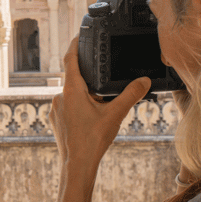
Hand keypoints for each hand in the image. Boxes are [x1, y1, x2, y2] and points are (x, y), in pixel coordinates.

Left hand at [49, 37, 150, 178]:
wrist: (76, 166)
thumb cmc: (93, 140)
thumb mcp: (115, 115)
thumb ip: (130, 95)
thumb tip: (145, 81)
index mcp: (72, 90)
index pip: (70, 59)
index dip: (75, 45)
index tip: (79, 35)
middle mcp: (60, 96)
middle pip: (74, 78)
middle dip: (88, 78)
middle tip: (104, 79)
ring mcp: (56, 109)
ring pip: (71, 94)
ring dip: (85, 95)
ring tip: (101, 104)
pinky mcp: (56, 120)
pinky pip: (67, 107)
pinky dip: (79, 107)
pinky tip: (91, 117)